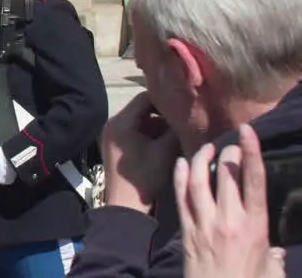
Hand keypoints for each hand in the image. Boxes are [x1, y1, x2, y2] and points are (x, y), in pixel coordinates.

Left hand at [102, 90, 180, 212]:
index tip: (183, 107)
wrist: (125, 205)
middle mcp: (113, 124)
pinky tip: (167, 142)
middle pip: (141, 109)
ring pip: (140, 121)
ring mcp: (113, 135)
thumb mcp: (165, 151)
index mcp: (121, 122)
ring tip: (178, 132)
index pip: (144, 98)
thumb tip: (188, 116)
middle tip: (183, 120)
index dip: (165, 101)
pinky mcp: (117, 146)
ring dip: (158, 126)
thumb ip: (176, 130)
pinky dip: (150, 134)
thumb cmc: (145, 177)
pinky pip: (135, 132)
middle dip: (163, 115)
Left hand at [176, 125, 283, 277]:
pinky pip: (181, 198)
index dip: (251, 152)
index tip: (247, 132)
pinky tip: (181, 163)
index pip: (254, 181)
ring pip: (199, 182)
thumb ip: (275, 257)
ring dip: (201, 160)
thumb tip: (278, 251)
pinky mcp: (186, 231)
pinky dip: (180, 177)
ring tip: (206, 147)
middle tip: (229, 143)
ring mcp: (204, 224)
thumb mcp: (272, 272)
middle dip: (227, 154)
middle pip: (226, 176)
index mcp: (255, 227)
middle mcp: (229, 220)